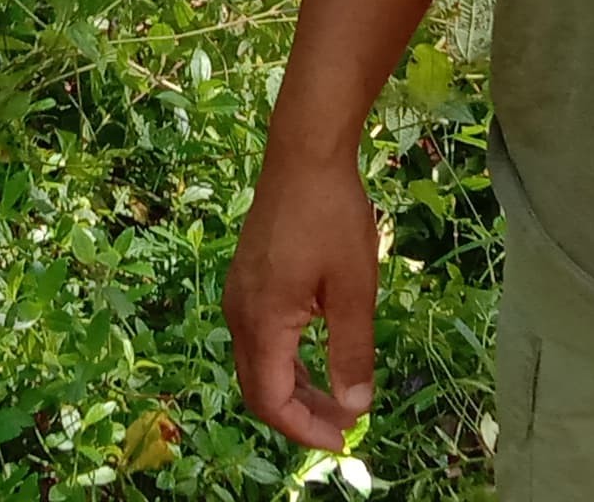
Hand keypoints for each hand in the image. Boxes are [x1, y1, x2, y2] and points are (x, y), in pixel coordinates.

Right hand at [225, 151, 380, 450]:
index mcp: (262, 321)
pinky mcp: (247, 279)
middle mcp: (239, 313)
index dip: (304, 429)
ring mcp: (239, 295)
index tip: (343, 441)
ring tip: (337, 399)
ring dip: (294, 388)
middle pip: (259, 387)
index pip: (270, 400)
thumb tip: (354, 407)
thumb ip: (352, 352)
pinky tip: (316, 357)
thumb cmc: (332, 216)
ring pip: (258, 363)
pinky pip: (259, 337)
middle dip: (300, 415)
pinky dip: (286, 360)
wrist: (304, 153)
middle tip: (345, 427)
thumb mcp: (353, 289)